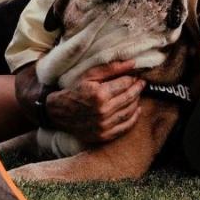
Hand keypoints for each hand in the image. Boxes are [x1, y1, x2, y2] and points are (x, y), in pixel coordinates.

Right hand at [16, 60, 144, 143]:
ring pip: (130, 111)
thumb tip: (133, 63)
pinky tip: (136, 109)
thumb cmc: (74, 90)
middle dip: (137, 89)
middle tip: (141, 84)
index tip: (137, 76)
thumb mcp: (89, 75)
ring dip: (136, 101)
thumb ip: (111, 68)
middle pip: (129, 97)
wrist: (57, 112)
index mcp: (99, 94)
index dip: (133, 79)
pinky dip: (134, 117)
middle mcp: (103, 111)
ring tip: (137, 94)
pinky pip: (126, 126)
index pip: (125, 84)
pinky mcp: (104, 135)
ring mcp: (104, 125)